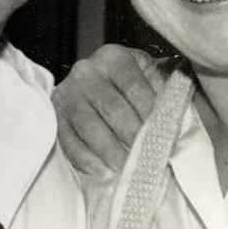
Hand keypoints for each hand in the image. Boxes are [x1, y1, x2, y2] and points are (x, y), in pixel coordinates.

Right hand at [54, 45, 161, 176]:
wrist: (90, 81)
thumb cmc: (127, 82)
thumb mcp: (144, 74)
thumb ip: (159, 88)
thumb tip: (172, 115)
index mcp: (114, 57)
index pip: (133, 85)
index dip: (149, 111)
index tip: (163, 133)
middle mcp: (87, 71)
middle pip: (112, 107)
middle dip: (132, 135)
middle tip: (147, 156)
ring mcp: (68, 93)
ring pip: (89, 125)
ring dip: (110, 151)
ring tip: (127, 168)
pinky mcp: (55, 115)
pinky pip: (67, 139)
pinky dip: (85, 158)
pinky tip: (102, 170)